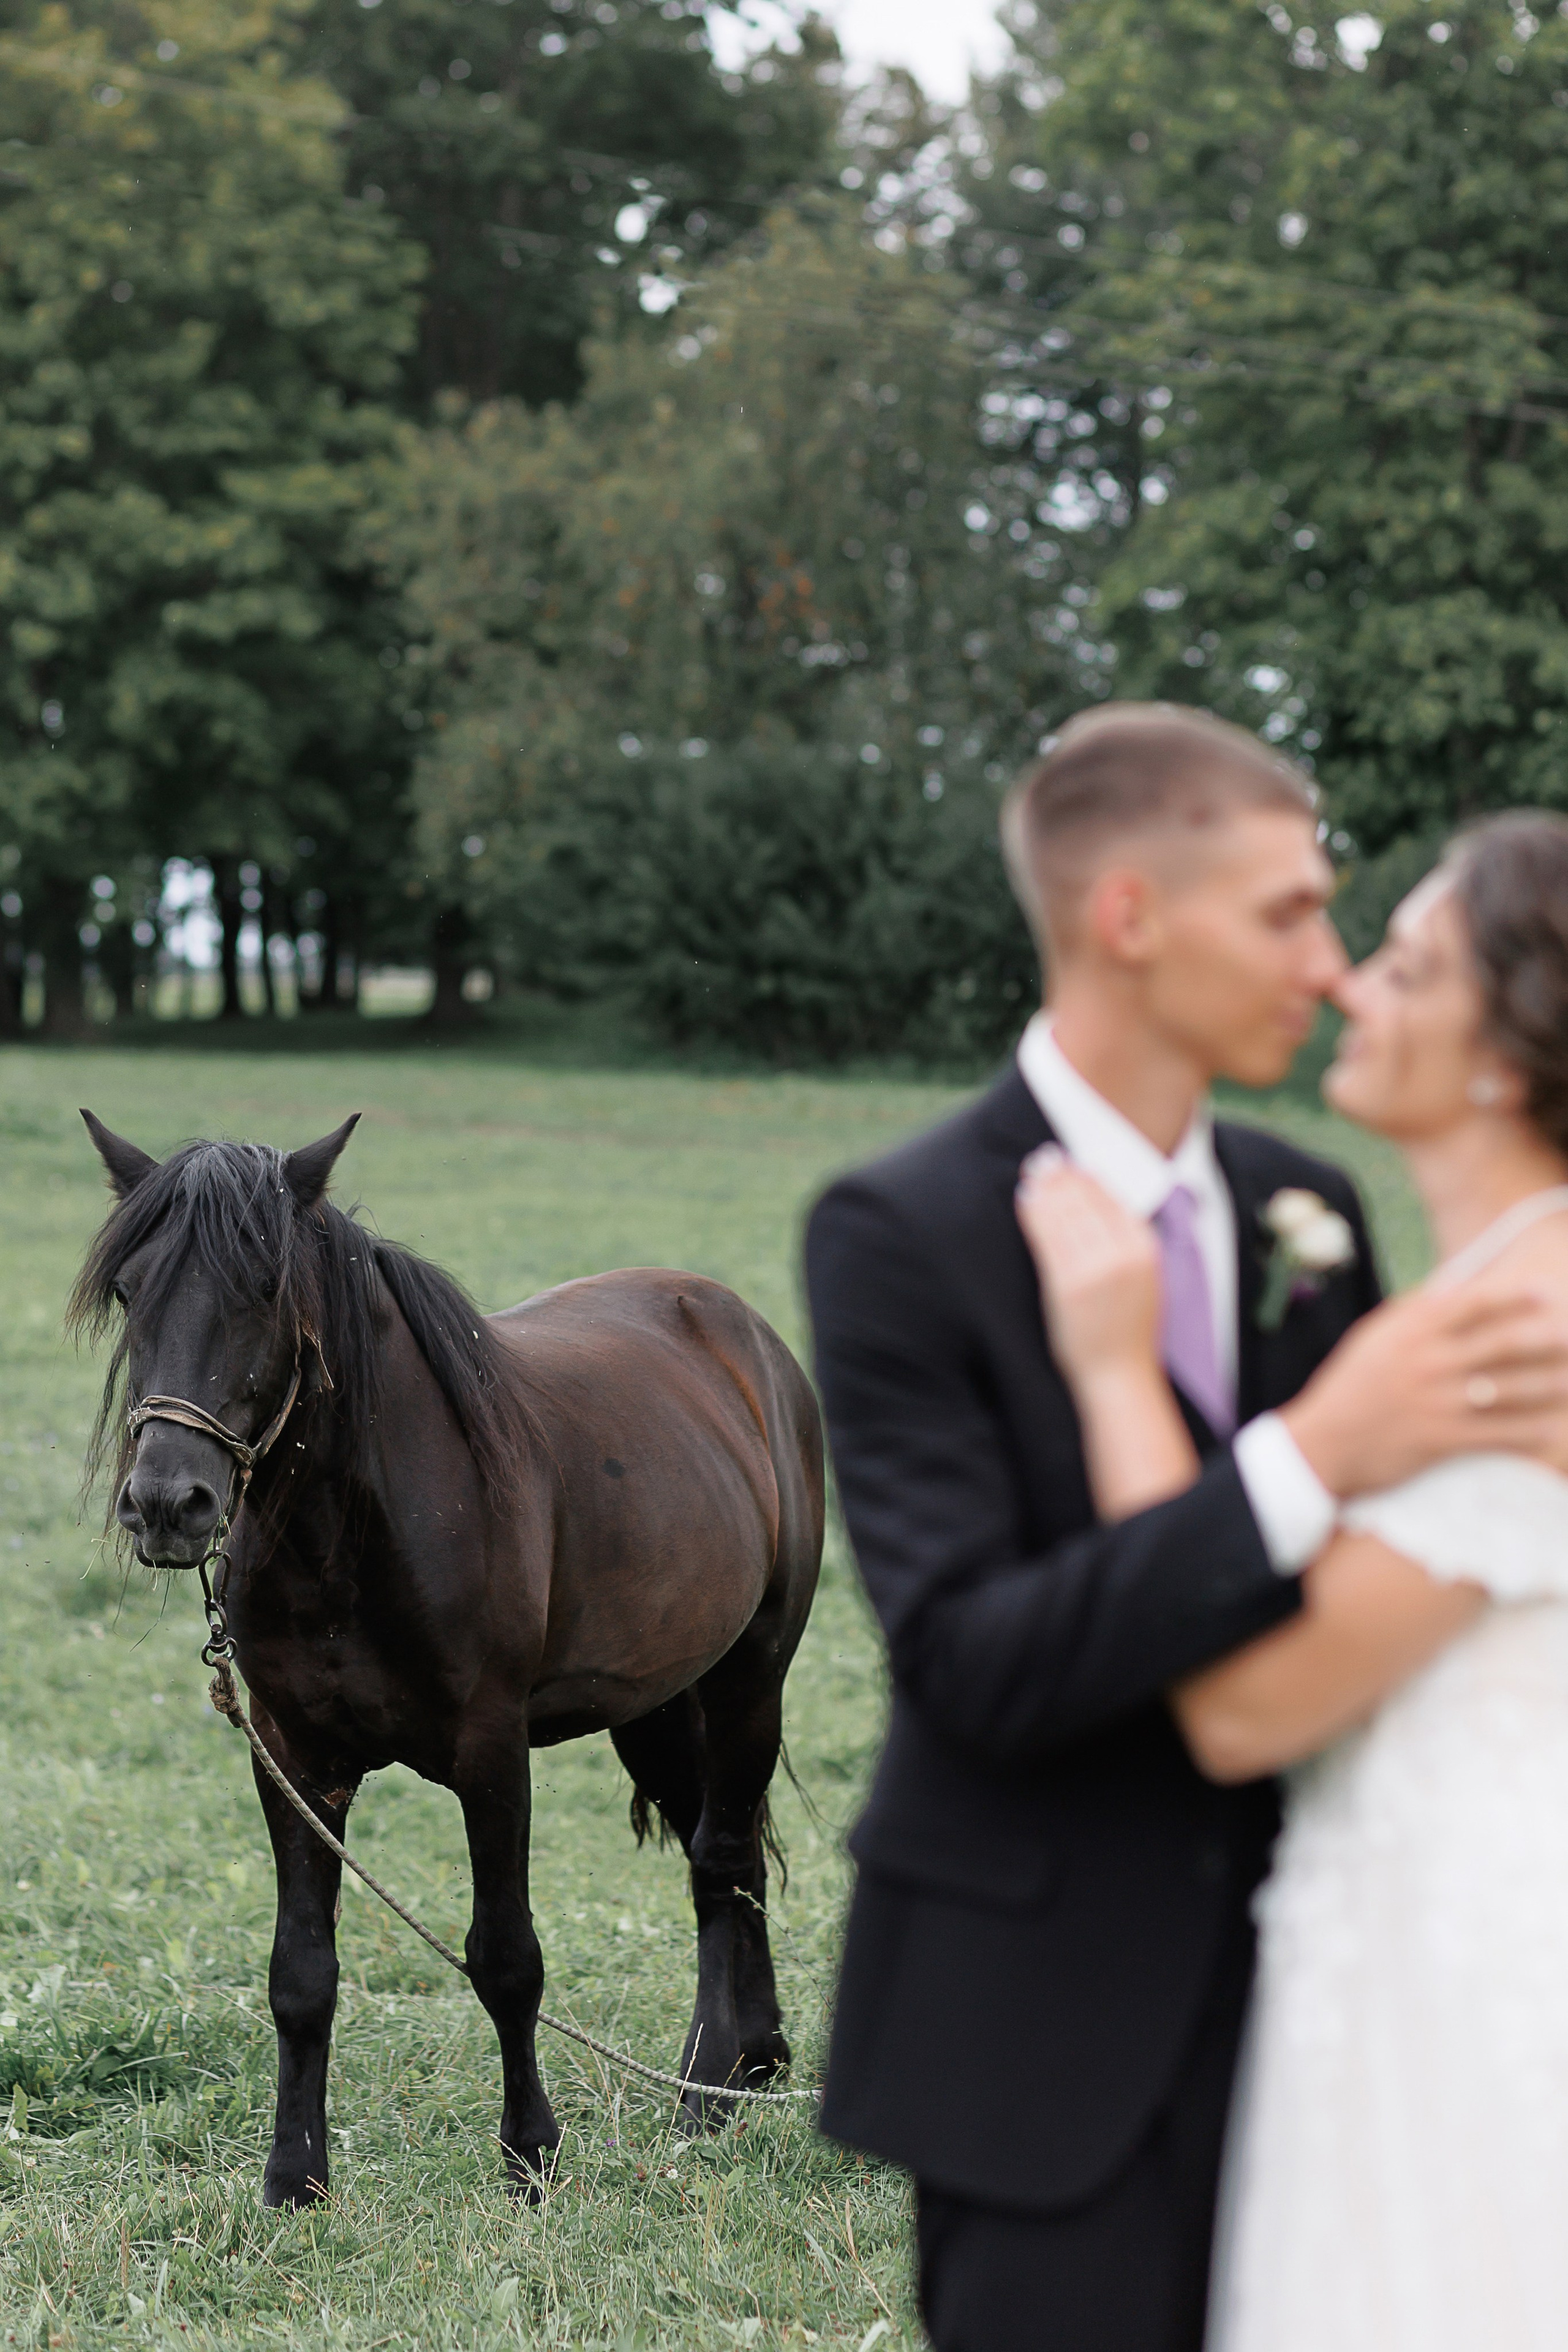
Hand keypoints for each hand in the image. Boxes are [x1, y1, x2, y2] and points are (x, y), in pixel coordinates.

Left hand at [1016, 1148, 1161, 1385]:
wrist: (1118, 1374)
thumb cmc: (1128, 1328)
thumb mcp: (1144, 1278)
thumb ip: (1127, 1243)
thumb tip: (1100, 1202)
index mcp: (1146, 1250)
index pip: (1113, 1200)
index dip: (1088, 1179)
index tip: (1072, 1164)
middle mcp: (1123, 1255)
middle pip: (1087, 1202)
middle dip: (1064, 1176)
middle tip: (1045, 1159)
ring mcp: (1095, 1269)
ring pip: (1065, 1214)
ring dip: (1047, 1188)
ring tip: (1034, 1172)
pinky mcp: (1067, 1284)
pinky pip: (1047, 1236)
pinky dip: (1034, 1212)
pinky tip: (1026, 1198)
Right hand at [1282, 1277, 1567, 1497]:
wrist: (1322, 1444)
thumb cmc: (1351, 1386)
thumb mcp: (1374, 1337)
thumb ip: (1414, 1311)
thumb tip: (1456, 1285)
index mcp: (1409, 1331)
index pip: (1471, 1303)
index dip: (1513, 1295)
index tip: (1544, 1292)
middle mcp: (1426, 1362)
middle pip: (1499, 1343)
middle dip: (1543, 1337)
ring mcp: (1436, 1402)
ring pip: (1507, 1388)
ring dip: (1548, 1383)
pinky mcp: (1442, 1441)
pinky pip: (1499, 1434)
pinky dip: (1532, 1431)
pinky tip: (1556, 1426)